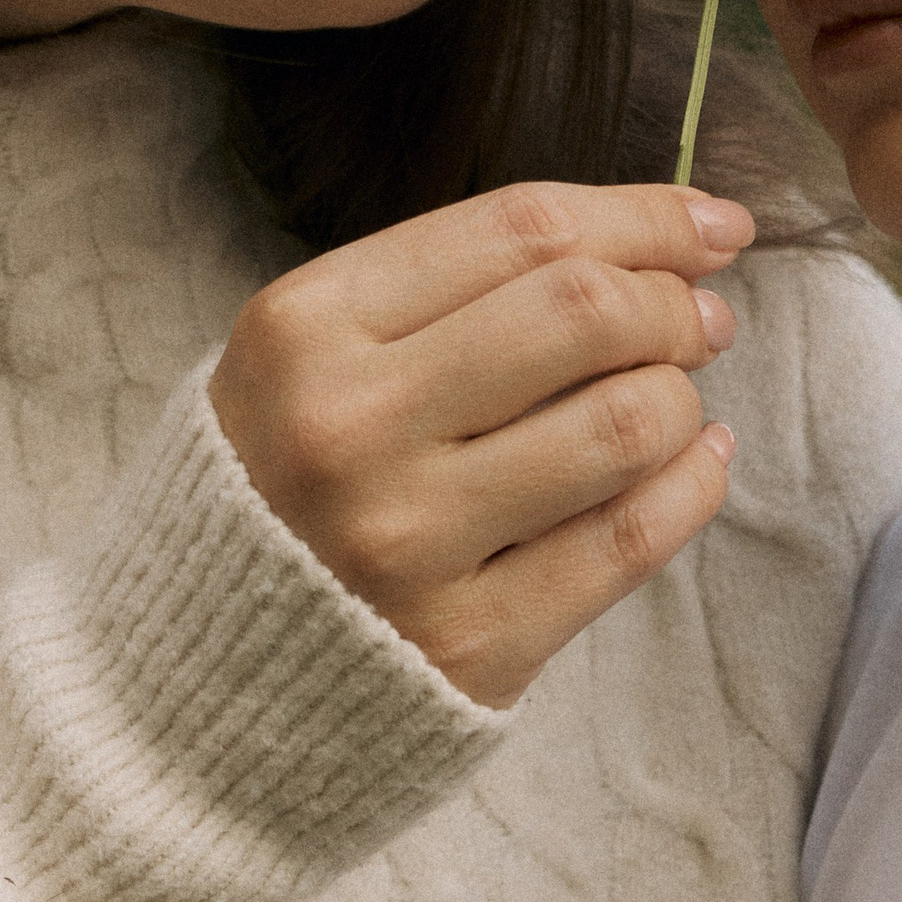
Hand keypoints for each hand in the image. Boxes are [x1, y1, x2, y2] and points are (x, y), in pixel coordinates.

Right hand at [209, 182, 752, 707]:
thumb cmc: (276, 488)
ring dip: (683, 397)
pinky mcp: (470, 643)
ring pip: (625, 423)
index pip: (519, 231)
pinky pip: (629, 540)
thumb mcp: (309, 357)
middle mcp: (350, 429)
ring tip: (677, 399)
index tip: (711, 224)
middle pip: (583, 313)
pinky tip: (696, 461)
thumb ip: (455, 290)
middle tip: (699, 318)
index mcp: (303, 330)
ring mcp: (410, 542)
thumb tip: (666, 242)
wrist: (189, 685)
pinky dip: (693, 485)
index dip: (645, 216)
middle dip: (673, 303)